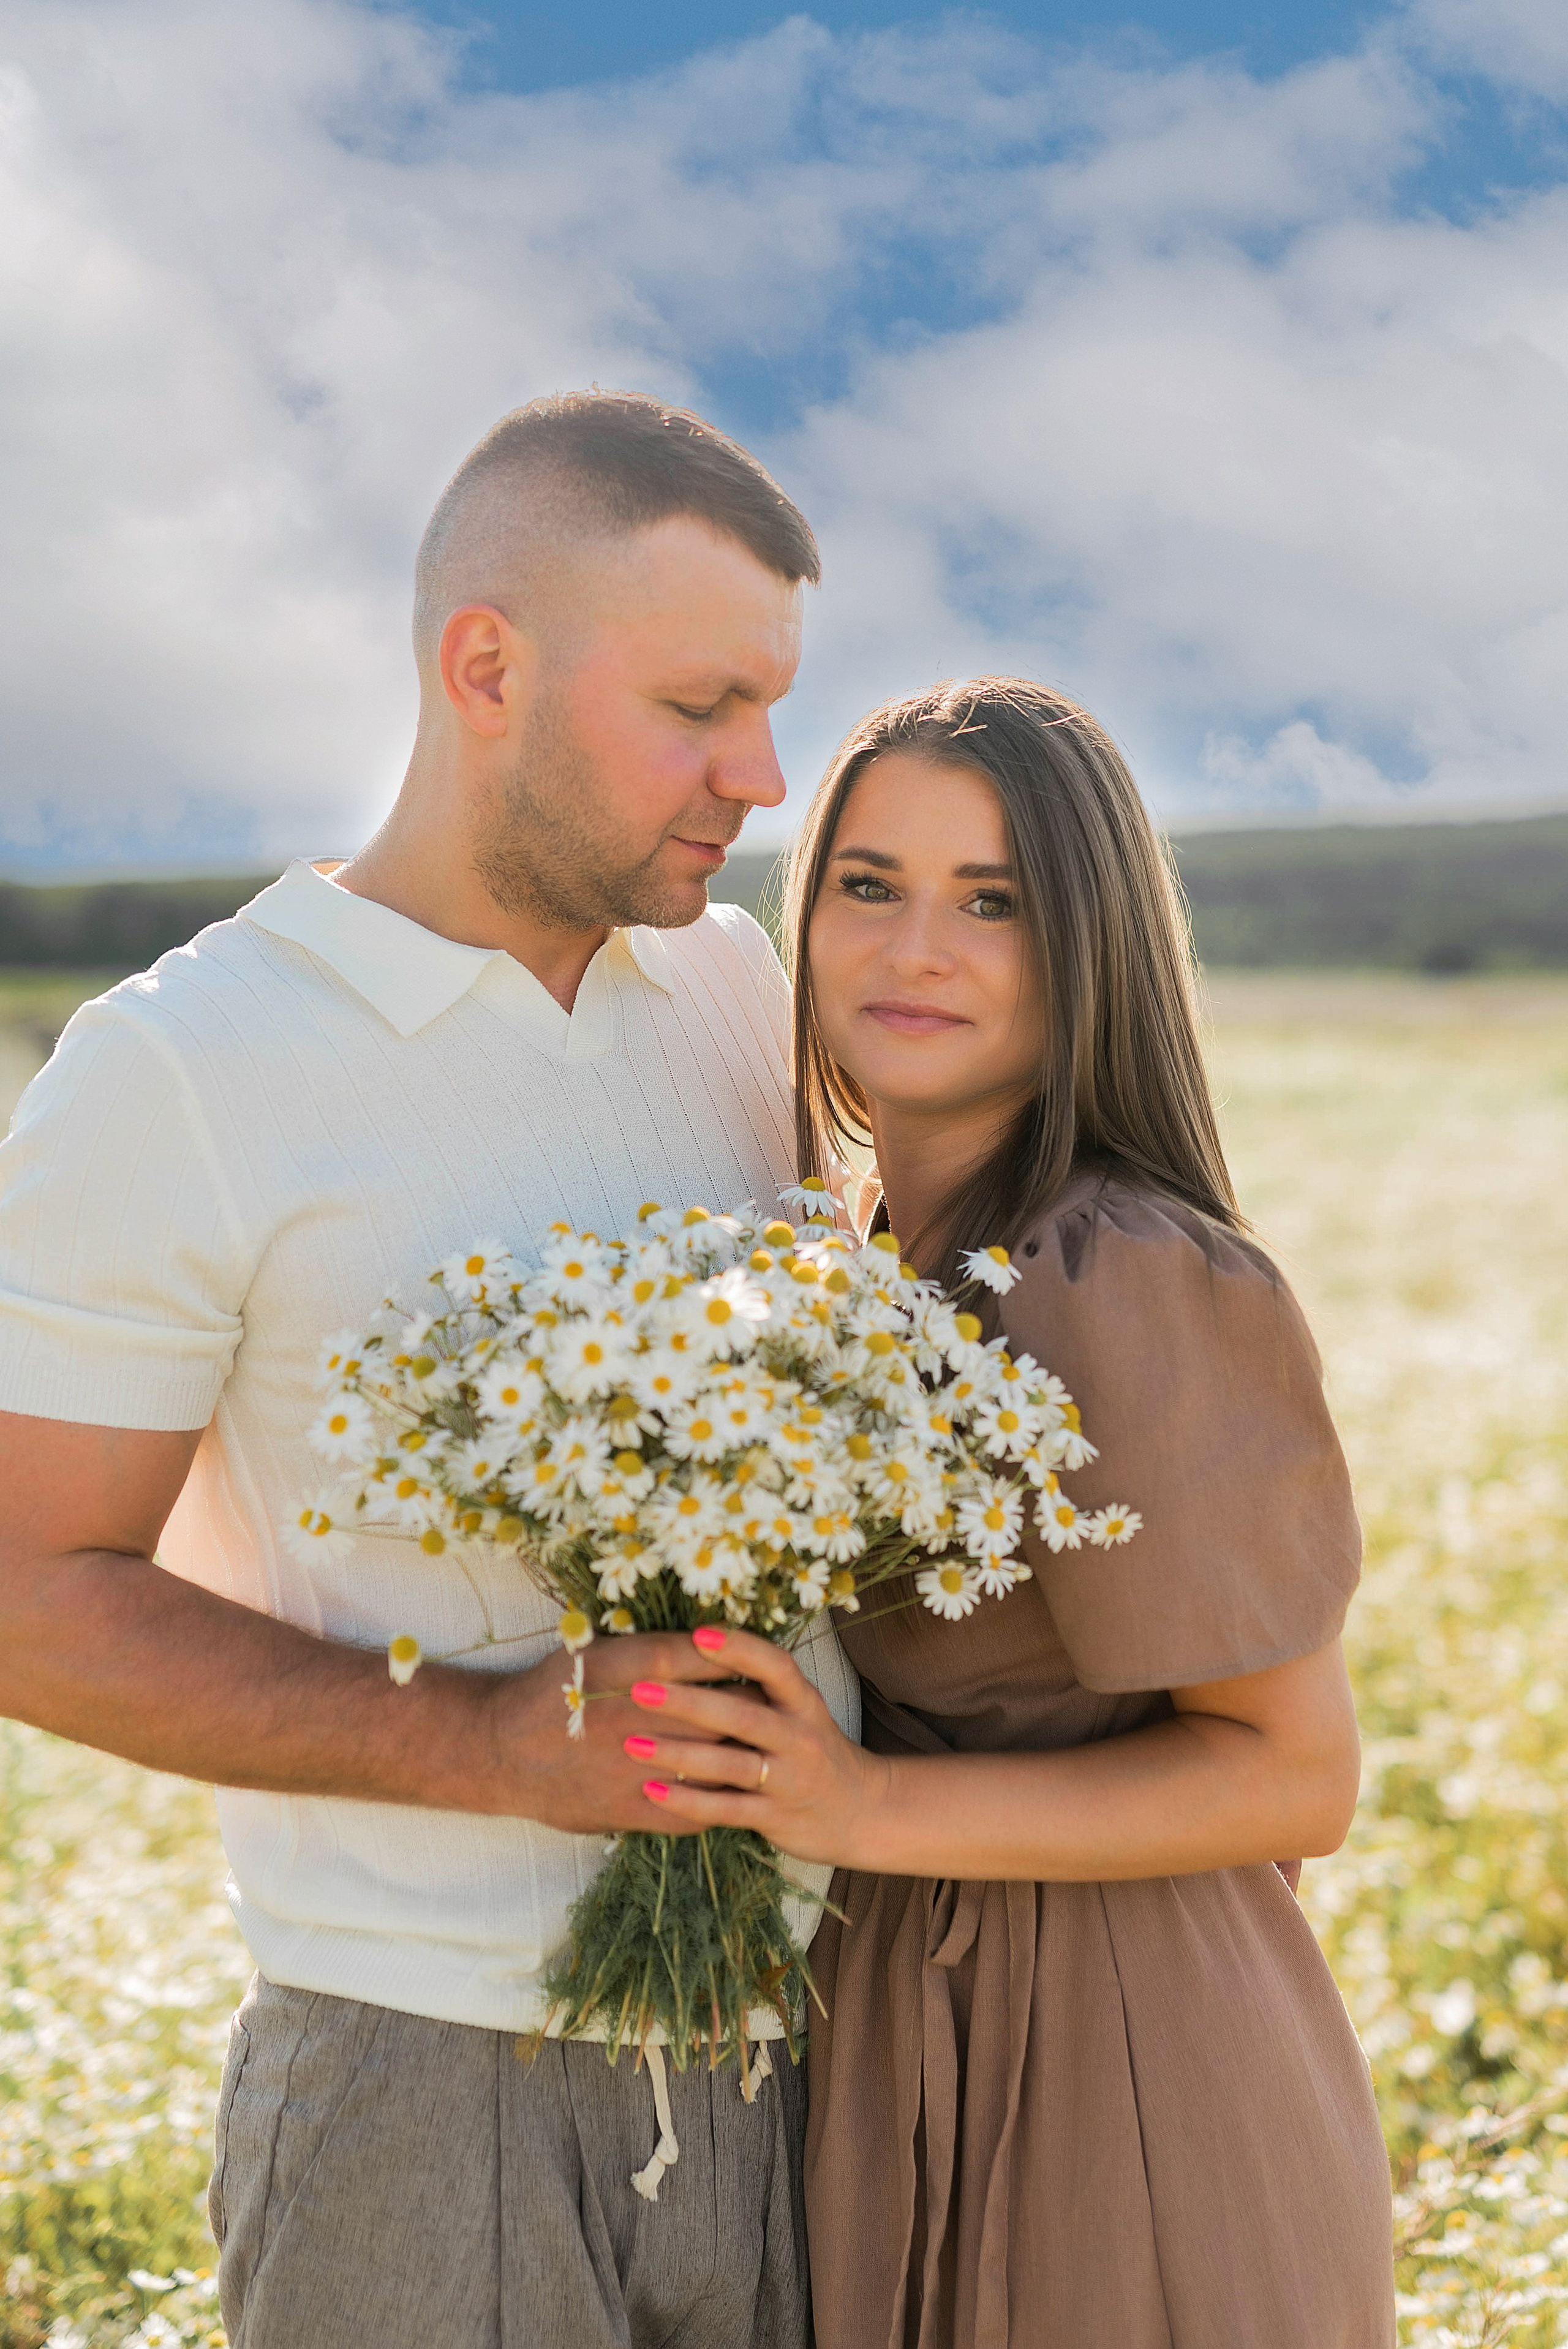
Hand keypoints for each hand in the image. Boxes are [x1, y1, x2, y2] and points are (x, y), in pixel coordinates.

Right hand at [477, 1630, 745, 1836]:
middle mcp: (629, 1716)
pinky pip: (691, 1809)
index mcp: (620, 1668)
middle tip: (771, 1705)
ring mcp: (630, 1767)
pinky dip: (718, 1801)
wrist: (499, 1751)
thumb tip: (710, 1644)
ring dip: (741, 1756)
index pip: (696, 1657)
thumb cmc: (549, 1691)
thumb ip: (647, 1650)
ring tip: (760, 1747)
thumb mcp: (591, 1651)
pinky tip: (732, 1791)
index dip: (732, 1659)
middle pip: (716, 1712)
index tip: (752, 1662)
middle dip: (749, 1709)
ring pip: (710, 1763)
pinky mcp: (626, 1810)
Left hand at [619, 1627, 889, 1867]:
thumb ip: (757, 1687)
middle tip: (640, 1689)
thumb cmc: (812, 1749)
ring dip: (678, 1755)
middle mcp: (800, 1738)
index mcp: (803, 1702)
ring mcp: (789, 1780)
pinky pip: (726, 1810)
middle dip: (689, 1702)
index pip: (775, 1667)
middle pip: (742, 1716)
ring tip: (633, 1743)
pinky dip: (688, 1802)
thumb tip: (692, 1647)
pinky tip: (652, 1791)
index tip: (697, 1634)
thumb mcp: (799, 1710)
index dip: (738, 1649)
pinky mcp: (776, 1818)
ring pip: (729, 1766)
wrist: (861, 1811)